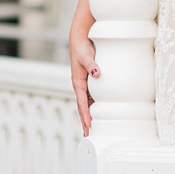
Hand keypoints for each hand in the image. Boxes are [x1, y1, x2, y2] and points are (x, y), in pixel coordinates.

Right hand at [69, 21, 97, 135]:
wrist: (80, 39)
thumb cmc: (81, 48)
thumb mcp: (86, 56)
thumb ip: (91, 64)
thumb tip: (96, 73)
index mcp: (78, 82)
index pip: (82, 102)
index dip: (85, 114)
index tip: (88, 125)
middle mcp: (80, 85)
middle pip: (82, 106)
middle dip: (84, 120)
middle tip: (88, 134)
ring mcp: (84, 84)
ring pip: (86, 103)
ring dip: (88, 115)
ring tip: (91, 128)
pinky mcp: (88, 81)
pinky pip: (90, 96)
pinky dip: (92, 106)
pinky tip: (97, 111)